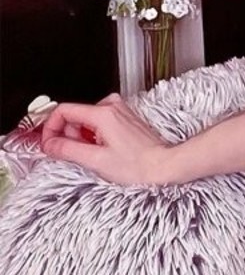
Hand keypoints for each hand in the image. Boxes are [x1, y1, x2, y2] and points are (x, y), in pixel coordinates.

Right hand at [40, 93, 173, 185]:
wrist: (165, 167)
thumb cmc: (138, 166)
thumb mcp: (96, 160)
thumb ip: (67, 150)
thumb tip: (49, 144)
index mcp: (103, 113)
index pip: (63, 110)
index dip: (50, 127)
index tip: (49, 143)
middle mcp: (112, 107)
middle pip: (74, 115)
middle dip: (68, 136)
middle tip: (76, 155)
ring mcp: (120, 112)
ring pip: (86, 120)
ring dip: (82, 138)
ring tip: (95, 155)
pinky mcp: (125, 119)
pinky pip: (99, 124)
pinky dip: (94, 137)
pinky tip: (105, 151)